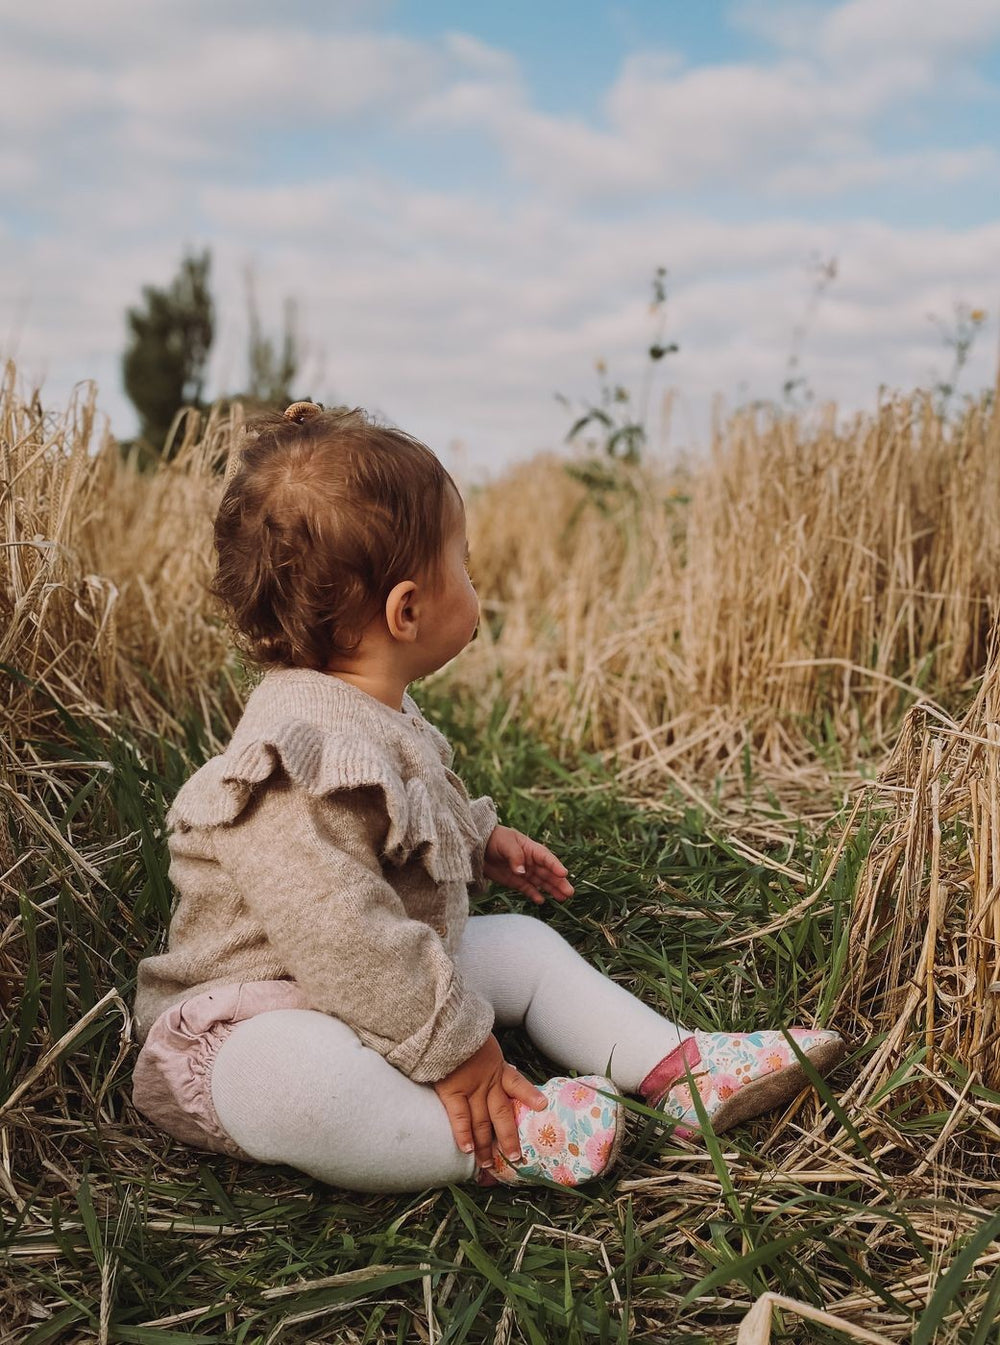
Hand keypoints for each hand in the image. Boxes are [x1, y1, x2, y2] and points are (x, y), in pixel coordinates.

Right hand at [433, 1034, 546, 1168]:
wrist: (441, 1023)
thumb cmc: (458, 1032)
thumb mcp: (480, 1041)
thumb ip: (488, 1057)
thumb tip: (494, 1065)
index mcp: (497, 1067)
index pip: (518, 1084)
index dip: (530, 1096)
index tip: (542, 1107)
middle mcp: (488, 1081)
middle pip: (502, 1114)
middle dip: (509, 1138)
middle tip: (515, 1158)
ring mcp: (471, 1088)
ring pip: (482, 1122)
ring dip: (485, 1145)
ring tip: (488, 1165)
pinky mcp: (452, 1091)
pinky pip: (460, 1117)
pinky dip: (464, 1134)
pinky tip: (468, 1150)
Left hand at [483, 825, 573, 904]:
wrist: (477, 847)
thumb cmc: (494, 839)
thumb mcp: (505, 844)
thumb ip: (515, 857)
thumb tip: (522, 872)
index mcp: (530, 848)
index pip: (546, 858)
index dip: (555, 865)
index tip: (564, 873)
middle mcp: (531, 861)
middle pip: (548, 873)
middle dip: (559, 882)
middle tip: (570, 892)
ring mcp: (524, 872)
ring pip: (542, 882)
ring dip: (552, 890)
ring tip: (563, 898)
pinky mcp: (516, 881)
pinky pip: (528, 889)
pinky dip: (534, 895)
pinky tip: (541, 901)